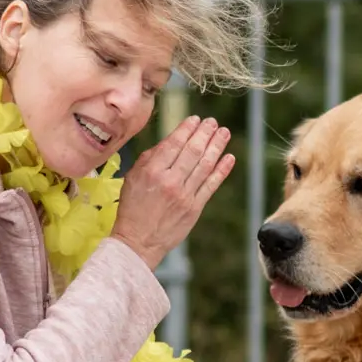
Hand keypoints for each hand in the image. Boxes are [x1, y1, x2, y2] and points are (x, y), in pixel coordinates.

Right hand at [109, 116, 233, 269]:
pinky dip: (222, 170)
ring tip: (224, 133)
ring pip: (205, 165)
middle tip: (213, 122)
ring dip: (217, 146)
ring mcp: (184, 195)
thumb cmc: (133, 208)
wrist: (138, 241)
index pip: (174, 143)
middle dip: (205, 133)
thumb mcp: (133, 178)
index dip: (187, 129)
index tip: (196, 119)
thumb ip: (150, 158)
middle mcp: (169, 181)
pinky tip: (229, 157)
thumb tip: (171, 141)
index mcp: (152, 171)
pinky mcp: (194, 208)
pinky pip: (211, 185)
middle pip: (192, 151)